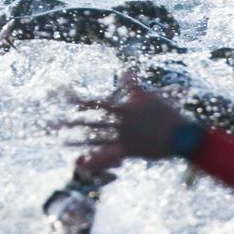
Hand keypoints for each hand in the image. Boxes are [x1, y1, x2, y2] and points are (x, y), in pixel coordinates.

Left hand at [60, 78, 192, 176]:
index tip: (65, 98)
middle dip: (70, 122)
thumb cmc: (167, 114)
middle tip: (51, 123)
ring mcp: (123, 139)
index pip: (97, 104)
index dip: (79, 101)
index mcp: (124, 109)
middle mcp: (120, 124)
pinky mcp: (129, 151)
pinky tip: (82, 164)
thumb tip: (126, 69)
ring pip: (95, 141)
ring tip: (60, 143)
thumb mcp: (150, 96)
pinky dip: (95, 160)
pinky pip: (109, 156)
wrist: (181, 135)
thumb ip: (134, 85)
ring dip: (77, 142)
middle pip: (90, 123)